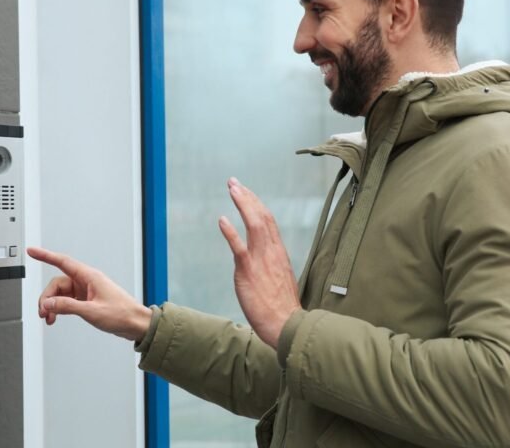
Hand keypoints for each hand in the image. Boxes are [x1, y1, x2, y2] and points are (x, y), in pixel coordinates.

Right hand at [29, 246, 151, 341]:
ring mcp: (86, 291)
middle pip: (57, 284)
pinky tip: (56, 317)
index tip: (32, 252)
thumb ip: (68, 306)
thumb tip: (48, 303)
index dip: (45, 256)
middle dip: (47, 297)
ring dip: (52, 305)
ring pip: (61, 294)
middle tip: (43, 312)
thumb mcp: (92, 311)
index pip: (62, 262)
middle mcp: (86, 281)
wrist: (135, 323)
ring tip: (49, 318)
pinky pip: (67, 301)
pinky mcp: (87, 300)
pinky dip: (60, 309)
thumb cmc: (121, 314)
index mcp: (89, 276)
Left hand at [218, 178, 300, 348]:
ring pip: (254, 224)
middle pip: (261, 216)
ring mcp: (261, 261)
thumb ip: (271, 268)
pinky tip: (222, 219)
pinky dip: (231, 232)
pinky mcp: (249, 272)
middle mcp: (272, 252)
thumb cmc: (283, 310)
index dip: (256, 204)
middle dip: (247, 197)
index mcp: (279, 254)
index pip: (268, 222)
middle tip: (234, 182)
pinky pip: (239, 248)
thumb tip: (264, 265)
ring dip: (242, 203)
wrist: (287, 326)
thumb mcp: (280, 281)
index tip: (246, 192)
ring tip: (232, 188)